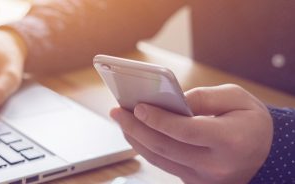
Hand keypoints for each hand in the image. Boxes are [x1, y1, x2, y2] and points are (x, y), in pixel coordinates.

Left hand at [111, 84, 272, 183]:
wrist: (265, 154)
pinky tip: (136, 132)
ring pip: (159, 159)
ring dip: (135, 139)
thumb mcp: (237, 98)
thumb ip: (203, 97)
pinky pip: (164, 164)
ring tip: (121, 119)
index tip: (138, 107)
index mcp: (231, 141)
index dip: (159, 119)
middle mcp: (216, 165)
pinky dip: (147, 148)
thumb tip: (169, 101)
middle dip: (136, 128)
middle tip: (117, 111)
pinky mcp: (194, 182)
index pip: (186, 131)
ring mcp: (204, 178)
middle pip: (165, 147)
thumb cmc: (251, 122)